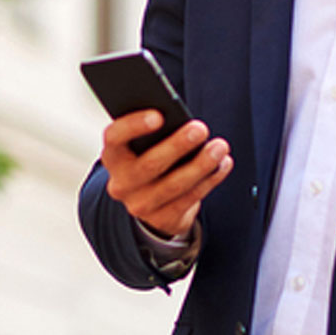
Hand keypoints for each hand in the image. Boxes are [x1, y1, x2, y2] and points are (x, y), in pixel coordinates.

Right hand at [100, 111, 232, 238]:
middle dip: (177, 146)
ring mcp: (139, 204)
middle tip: (200, 129)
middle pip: (149, 164)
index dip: (134, 126)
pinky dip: (209, 180)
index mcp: (113, 156)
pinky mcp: (161, 219)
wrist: (150, 200)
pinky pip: (188, 199)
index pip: (114, 137)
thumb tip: (182, 121)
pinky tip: (222, 165)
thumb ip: (156, 132)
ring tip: (219, 147)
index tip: (159, 115)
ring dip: (200, 165)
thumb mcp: (145, 144)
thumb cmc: (151, 157)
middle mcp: (121, 183)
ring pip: (173, 185)